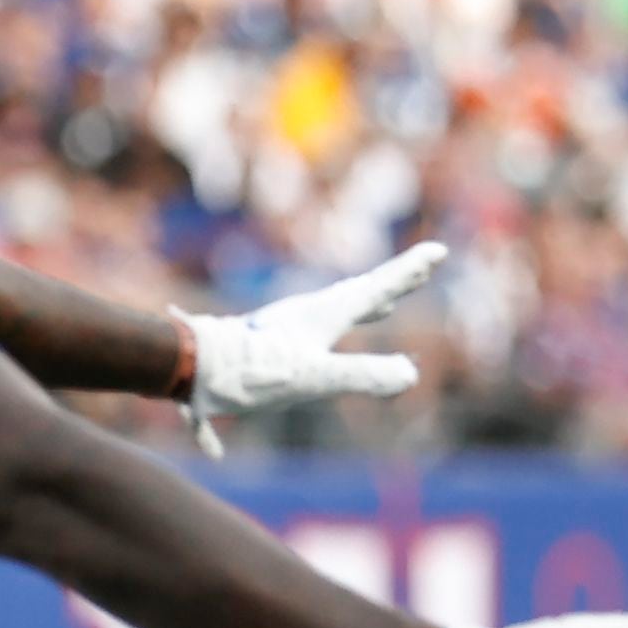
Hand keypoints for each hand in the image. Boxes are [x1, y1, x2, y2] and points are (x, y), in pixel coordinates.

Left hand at [176, 242, 445, 453]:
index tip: (438, 250)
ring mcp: (285, 331)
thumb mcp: (313, 378)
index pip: (375, 290)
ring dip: (364, 304)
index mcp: (323, 316)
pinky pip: (308, 341)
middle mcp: (306, 317)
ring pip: (335, 311)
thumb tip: (410, 373)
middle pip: (360, 295)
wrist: (190, 367)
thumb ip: (361, 375)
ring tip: (383, 303)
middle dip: (394, 284)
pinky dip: (323, 343)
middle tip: (421, 268)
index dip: (408, 272)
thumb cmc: (250, 373)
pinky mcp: (266, 350)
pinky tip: (310, 364)